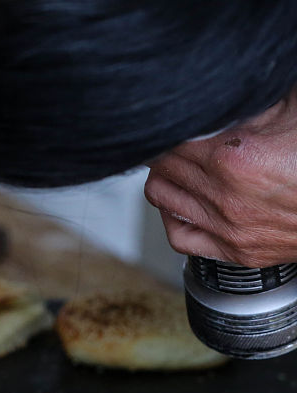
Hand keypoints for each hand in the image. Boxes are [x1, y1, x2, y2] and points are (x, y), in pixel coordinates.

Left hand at [144, 87, 296, 267]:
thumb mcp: (291, 113)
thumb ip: (253, 101)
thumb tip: (224, 88)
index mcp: (235, 157)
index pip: (173, 137)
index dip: (171, 124)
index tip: (172, 118)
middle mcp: (225, 196)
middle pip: (165, 164)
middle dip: (165, 148)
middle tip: (172, 138)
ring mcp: (228, 227)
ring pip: (162, 197)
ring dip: (164, 177)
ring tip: (172, 165)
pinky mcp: (235, 251)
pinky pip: (179, 237)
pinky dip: (170, 218)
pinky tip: (177, 203)